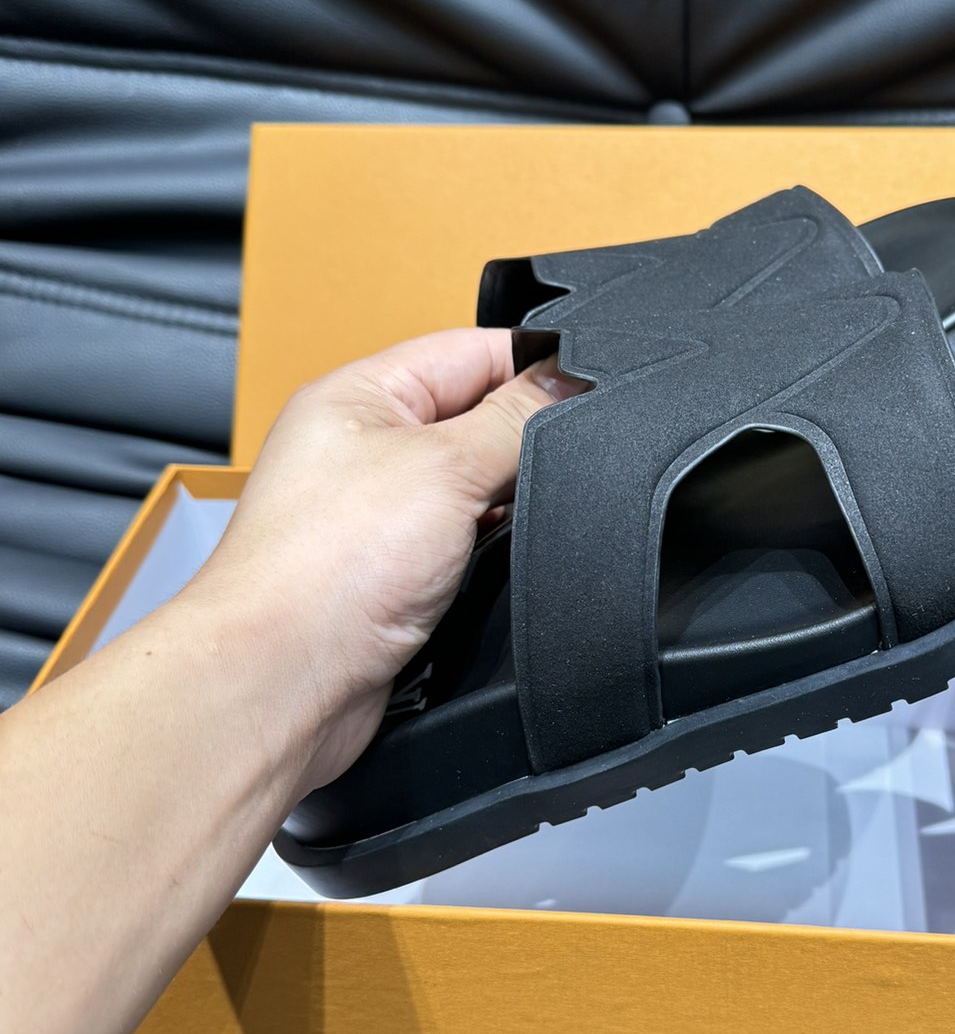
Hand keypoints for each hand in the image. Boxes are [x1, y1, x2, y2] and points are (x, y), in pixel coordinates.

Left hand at [192, 329, 582, 791]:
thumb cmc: (320, 570)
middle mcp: (366, 450)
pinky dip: (492, 556)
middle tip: (554, 465)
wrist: (284, 682)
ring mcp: (381, 516)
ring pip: (477, 489)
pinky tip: (501, 566)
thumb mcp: (445, 466)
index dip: (535, 364)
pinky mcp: (396, 577)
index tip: (591, 388)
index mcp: (361, 394)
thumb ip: (517, 419)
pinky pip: (467, 548)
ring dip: (506, 506)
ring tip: (515, 521)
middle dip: (524, 442)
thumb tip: (570, 378)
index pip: (471, 350)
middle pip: (479, 419)